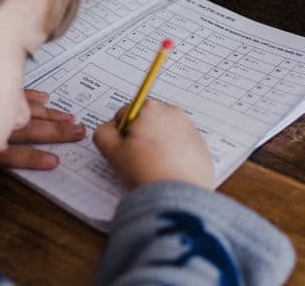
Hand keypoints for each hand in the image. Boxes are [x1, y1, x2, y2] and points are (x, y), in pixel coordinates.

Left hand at [0, 90, 85, 169]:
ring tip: (69, 118)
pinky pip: (15, 93)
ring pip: (27, 110)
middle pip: (30, 130)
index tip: (55, 161)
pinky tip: (44, 97)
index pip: (15, 154)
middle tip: (78, 132)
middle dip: (56, 131)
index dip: (34, 158)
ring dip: (50, 115)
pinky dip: (32, 95)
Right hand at [93, 99, 213, 189]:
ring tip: (154, 167)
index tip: (125, 150)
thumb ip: (103, 133)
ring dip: (157, 146)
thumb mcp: (112, 151)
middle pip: (146, 122)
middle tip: (139, 159)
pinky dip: (173, 156)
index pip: (125, 115)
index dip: (120, 134)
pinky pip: (181, 147)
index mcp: (150, 108)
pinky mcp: (201, 146)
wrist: (177, 196)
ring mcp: (190, 129)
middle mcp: (173, 112)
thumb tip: (109, 128)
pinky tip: (168, 172)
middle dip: (140, 137)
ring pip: (164, 134)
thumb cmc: (144, 170)